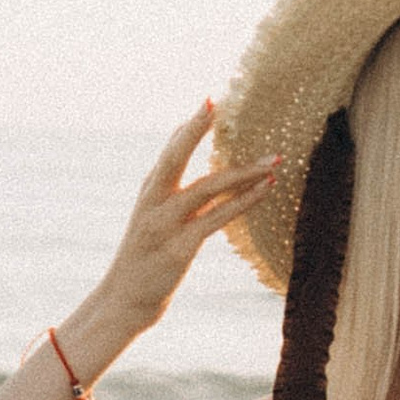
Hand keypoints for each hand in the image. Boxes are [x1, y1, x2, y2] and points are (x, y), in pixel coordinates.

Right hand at [69, 104, 278, 359]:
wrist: (125, 300)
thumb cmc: (145, 259)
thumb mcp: (153, 220)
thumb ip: (171, 193)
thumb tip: (193, 171)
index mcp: (149, 192)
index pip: (170, 150)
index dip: (190, 125)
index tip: (211, 99)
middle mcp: (154, 202)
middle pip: (175, 156)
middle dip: (197, 128)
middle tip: (218, 103)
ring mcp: (166, 224)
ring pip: (207, 187)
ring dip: (243, 171)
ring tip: (274, 159)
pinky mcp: (180, 248)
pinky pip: (217, 219)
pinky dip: (244, 202)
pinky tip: (265, 189)